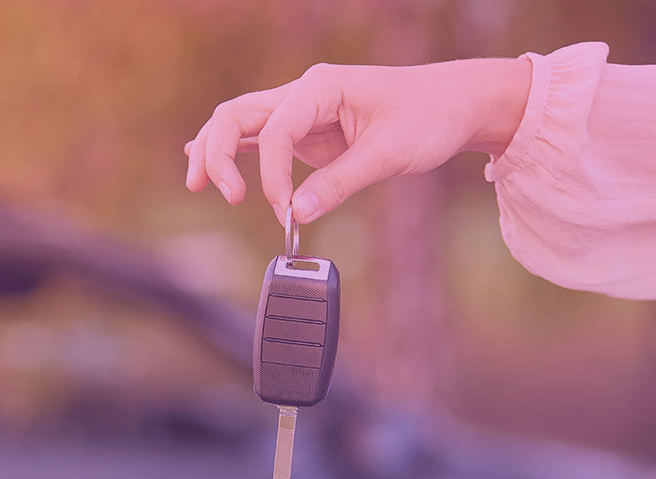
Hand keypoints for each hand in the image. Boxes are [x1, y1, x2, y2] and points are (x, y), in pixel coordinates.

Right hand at [184, 57, 530, 224]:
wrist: (458, 103)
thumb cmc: (430, 117)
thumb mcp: (388, 154)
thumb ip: (338, 184)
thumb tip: (295, 215)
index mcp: (321, 87)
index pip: (274, 132)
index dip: (271, 177)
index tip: (285, 212)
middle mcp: (303, 93)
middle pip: (236, 115)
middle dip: (217, 154)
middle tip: (224, 196)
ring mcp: (301, 110)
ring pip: (239, 123)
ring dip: (214, 151)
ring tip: (197, 185)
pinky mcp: (306, 129)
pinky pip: (258, 137)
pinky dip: (232, 151)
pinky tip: (204, 163)